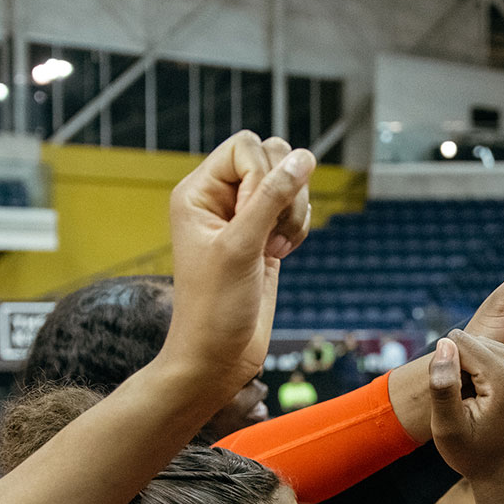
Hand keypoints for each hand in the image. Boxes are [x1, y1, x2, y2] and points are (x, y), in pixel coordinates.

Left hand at [163, 130, 314, 390]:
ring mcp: (244, 217)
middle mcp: (220, 198)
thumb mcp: (241, 248)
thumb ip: (271, 198)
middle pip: (272, 158)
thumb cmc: (214, 307)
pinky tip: (282, 254)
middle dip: (284, 192)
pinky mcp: (265, 235)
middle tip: (268, 233)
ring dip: (294, 213)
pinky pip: (294, 209)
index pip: (245, 147)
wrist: (218, 356)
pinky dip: (298, 227)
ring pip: (289, 182)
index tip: (252, 218)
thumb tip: (304, 157)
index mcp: (198, 192)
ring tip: (275, 248)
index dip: (261, 174)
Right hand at [429, 330, 503, 482]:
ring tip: (476, 402)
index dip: (447, 371)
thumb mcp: (448, 429)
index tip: (459, 402)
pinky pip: (488, 350)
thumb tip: (444, 344)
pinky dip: (479, 370)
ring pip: (477, 344)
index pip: (458, 343)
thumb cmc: (472, 454)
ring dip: (468, 370)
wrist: (502, 469)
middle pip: (470, 341)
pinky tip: (484, 396)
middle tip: (468, 404)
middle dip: (459, 369)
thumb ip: (443, 387)